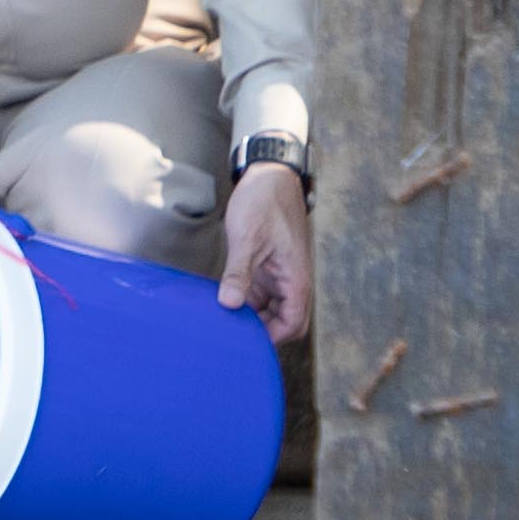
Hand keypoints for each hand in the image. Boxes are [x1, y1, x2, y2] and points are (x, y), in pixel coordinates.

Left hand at [215, 155, 312, 346]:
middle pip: (283, 322)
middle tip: (230, 335)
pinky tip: (222, 302)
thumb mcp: (247, 238)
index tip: (246, 343)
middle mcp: (291, 280)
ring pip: (269, 309)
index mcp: (296, 278)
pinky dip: (244, 301)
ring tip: (222, 321)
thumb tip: (230, 304)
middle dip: (261, 332)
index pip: (292, 324)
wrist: (269, 175)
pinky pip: (259, 294)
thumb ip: (239, 273)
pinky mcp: (266, 267)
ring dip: (251, 317)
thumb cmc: (264, 202)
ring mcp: (279, 275)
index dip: (273, 338)